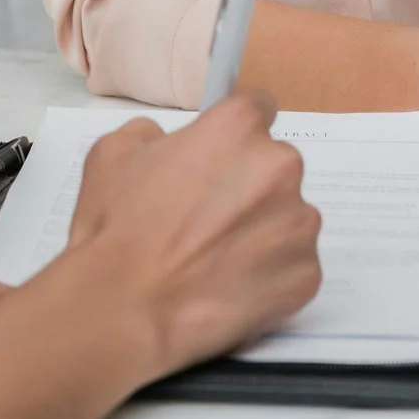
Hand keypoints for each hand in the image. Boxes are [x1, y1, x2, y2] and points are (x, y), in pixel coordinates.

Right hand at [63, 93, 322, 376]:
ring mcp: (298, 224)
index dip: (236, 133)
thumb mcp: (112, 154)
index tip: (223, 155)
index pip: (258, 108)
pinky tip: (229, 286)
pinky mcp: (306, 275)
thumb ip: (151, 133)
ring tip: (214, 258)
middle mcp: (279, 168)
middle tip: (206, 218)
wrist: (125, 310)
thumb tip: (166, 142)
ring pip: (288, 218)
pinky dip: (269, 275)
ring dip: (261, 231)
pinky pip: (293, 266)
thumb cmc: (117, 231)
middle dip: (248, 186)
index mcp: (237, 128)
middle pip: (275, 167)